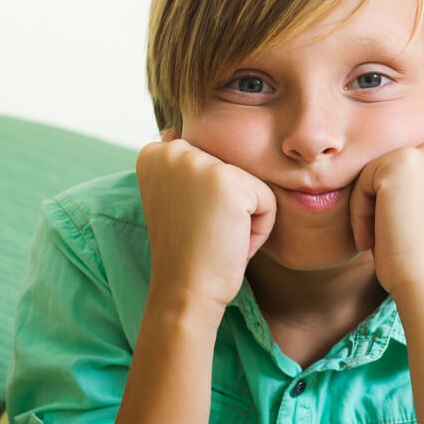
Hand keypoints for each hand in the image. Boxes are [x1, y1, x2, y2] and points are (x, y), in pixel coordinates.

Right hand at [136, 133, 276, 310]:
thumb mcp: (176, 201)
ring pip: (253, 185)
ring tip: (217, 238)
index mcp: (154, 152)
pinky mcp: (228, 182)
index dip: (209, 202)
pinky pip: (269, 201)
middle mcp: (171, 149)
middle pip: (235, 170)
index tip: (188, 224)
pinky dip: (259, 229)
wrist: (184, 292)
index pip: (212, 162)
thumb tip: (177, 131)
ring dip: (246, 218)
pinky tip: (231, 243)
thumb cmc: (187, 254)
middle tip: (204, 234)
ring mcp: (199, 163)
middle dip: (230, 207)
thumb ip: (185, 168)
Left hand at [348, 137, 423, 300]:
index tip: (409, 234)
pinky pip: (363, 182)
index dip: (410, 203)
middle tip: (393, 238)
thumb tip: (398, 181)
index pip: (423, 169)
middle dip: (392, 200)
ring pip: (380, 172)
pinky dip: (360, 213)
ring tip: (382, 240)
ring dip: (373, 206)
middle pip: (401, 167)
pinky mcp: (402, 161)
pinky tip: (372, 240)